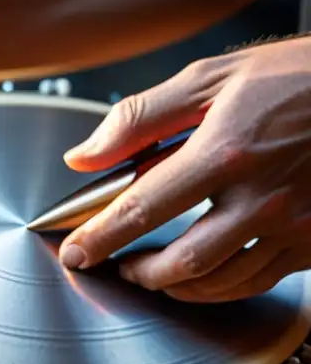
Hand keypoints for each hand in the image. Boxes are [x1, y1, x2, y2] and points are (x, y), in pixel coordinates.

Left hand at [58, 37, 310, 301]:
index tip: (75, 252)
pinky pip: (262, 280)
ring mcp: (295, 224)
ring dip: (178, 286)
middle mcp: (262, 197)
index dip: (100, 238)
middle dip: (139, 273)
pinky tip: (206, 276)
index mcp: (225, 153)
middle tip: (116, 267)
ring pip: (223, 282)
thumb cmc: (296, 76)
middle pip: (182, 262)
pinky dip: (224, 287)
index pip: (142, 209)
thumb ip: (139, 119)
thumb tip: (84, 156)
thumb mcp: (209, 78)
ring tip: (154, 274)